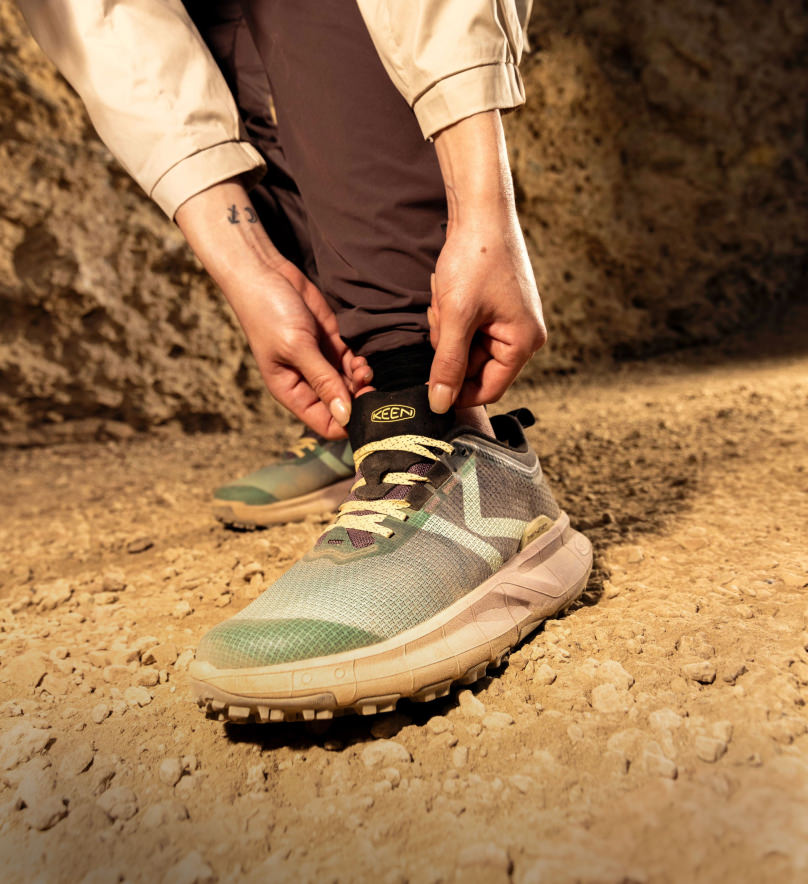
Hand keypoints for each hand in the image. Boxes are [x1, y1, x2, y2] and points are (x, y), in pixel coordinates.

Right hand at [175, 178, 370, 437]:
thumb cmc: (270, 313)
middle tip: (370, 388)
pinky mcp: (332, 343)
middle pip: (342, 406)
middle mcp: (307, 382)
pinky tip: (363, 360)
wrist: (266, 273)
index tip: (366, 414)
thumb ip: (324, 381)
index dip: (347, 424)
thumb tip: (346, 416)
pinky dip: (361, 365)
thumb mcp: (297, 348)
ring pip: (351, 385)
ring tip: (364, 370)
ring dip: (362, 382)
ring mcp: (321, 362)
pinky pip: (353, 363)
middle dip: (360, 401)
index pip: (325, 423)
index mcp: (291, 392)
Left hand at [429, 110, 546, 412]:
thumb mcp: (455, 316)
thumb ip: (447, 364)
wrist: (480, 211)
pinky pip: (468, 328)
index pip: (489, 389)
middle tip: (441, 315)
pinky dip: (451, 315)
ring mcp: (511, 321)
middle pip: (475, 367)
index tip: (429, 385)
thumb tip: (440, 403)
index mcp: (524, 342)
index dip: (456, 391)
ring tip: (445, 297)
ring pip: (466, 347)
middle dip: (449, 347)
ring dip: (447, 328)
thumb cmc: (476, 258)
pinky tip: (448, 292)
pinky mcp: (497, 308)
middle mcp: (524, 336)